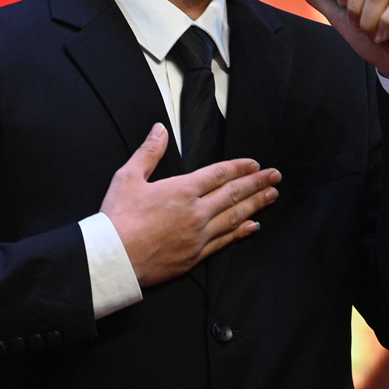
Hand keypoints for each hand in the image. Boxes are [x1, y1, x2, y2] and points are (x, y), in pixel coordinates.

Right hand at [101, 125, 280, 285]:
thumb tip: (160, 130)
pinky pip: (224, 241)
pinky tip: (252, 227)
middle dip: (257, 184)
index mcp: (182, 190)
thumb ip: (149, 152)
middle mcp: (196, 212)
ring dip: (256, 205)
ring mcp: (198, 236)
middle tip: (275, 177)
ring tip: (271, 196)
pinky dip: (240, 232)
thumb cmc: (117, 218)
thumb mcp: (128, 177)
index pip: (219, 174)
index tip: (255, 164)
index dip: (239, 168)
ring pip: (234, 217)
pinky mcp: (194, 256)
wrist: (113, 258)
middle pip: (233, 194)